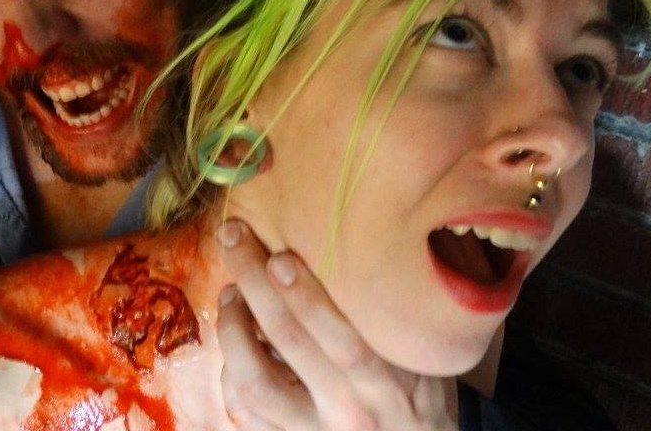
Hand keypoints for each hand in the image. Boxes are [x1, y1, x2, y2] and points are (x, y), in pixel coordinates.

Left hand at [215, 218, 457, 430]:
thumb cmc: (420, 396)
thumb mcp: (422, 360)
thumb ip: (391, 322)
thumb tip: (351, 255)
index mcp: (386, 386)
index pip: (343, 339)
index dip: (306, 296)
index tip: (279, 257)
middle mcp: (347, 410)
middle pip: (290, 343)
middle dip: (256, 286)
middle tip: (234, 240)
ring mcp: (312, 430)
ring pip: (256, 383)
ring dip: (234, 330)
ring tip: (231, 292)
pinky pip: (246, 411)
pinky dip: (229, 373)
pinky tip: (234, 340)